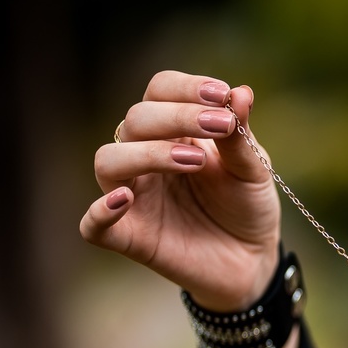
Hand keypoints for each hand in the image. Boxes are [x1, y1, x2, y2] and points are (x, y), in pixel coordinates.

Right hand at [79, 71, 281, 311]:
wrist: (254, 260)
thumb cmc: (247, 207)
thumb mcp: (252, 170)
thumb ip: (241, 136)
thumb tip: (241, 92)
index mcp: (174, 132)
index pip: (160, 92)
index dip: (185, 88)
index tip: (222, 95)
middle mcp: (145, 157)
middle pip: (136, 119)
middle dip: (177, 116)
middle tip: (219, 126)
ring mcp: (134, 196)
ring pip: (109, 161)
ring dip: (147, 154)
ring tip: (194, 161)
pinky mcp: (130, 237)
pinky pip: (93, 225)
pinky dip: (100, 211)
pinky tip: (125, 200)